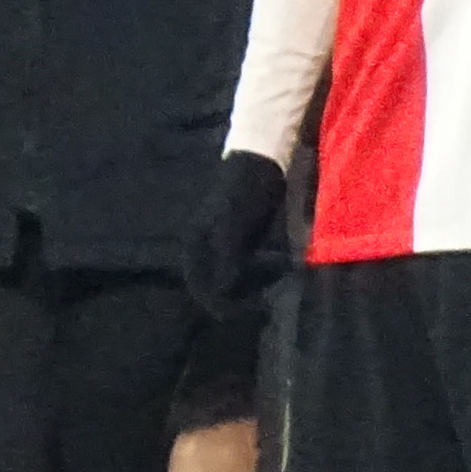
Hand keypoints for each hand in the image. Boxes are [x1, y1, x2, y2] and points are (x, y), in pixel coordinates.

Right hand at [186, 149, 292, 313]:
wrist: (262, 158)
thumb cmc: (246, 191)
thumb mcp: (234, 227)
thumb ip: (227, 260)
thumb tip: (222, 293)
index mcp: (197, 242)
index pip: (199, 283)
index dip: (217, 303)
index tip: (242, 313)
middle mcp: (204, 244)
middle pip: (212, 282)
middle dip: (234, 297)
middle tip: (260, 302)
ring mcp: (222, 239)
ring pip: (228, 275)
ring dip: (246, 286)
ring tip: (269, 286)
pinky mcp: (240, 235)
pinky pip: (243, 263)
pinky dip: (256, 272)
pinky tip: (273, 270)